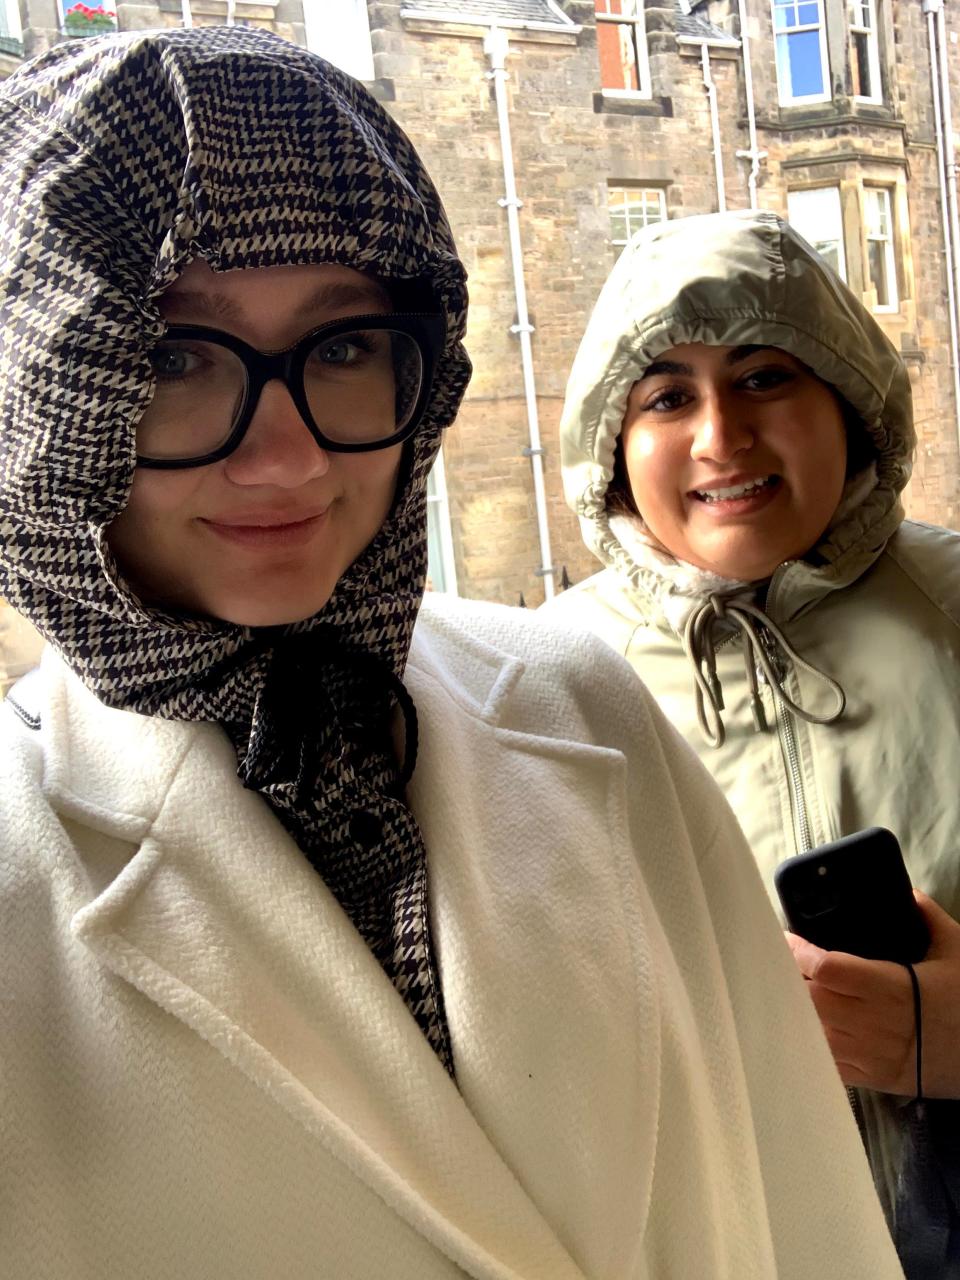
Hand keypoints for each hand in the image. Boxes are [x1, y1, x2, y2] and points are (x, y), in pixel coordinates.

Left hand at [786, 892, 959, 1097]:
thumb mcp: (956, 952)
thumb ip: (929, 918)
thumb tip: (909, 893)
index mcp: (891, 987)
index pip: (827, 968)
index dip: (798, 952)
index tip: (787, 938)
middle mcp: (874, 1023)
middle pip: (810, 999)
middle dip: (790, 979)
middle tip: (783, 963)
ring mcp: (871, 1056)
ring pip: (812, 1032)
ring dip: (797, 1010)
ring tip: (789, 991)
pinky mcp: (873, 1079)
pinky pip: (828, 1063)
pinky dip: (812, 1042)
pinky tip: (807, 1026)